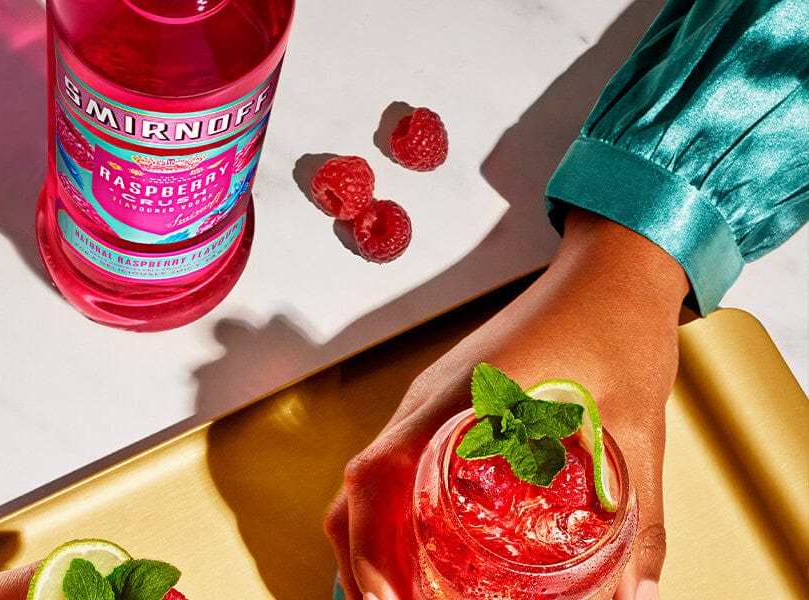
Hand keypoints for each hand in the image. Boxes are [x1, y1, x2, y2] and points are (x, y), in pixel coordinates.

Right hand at [324, 208, 688, 599]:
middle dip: (359, 557)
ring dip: (372, 533)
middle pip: (358, 485)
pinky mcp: (445, 398)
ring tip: (405, 590)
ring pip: (370, 473)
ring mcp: (432, 396)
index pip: (376, 474)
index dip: (367, 544)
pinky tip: (429, 540)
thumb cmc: (617, 330)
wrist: (612, 271)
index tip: (383, 599)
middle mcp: (431, 398)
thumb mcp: (635, 434)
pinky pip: (396, 456)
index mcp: (463, 400)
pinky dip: (393, 506)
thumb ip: (641, 524)